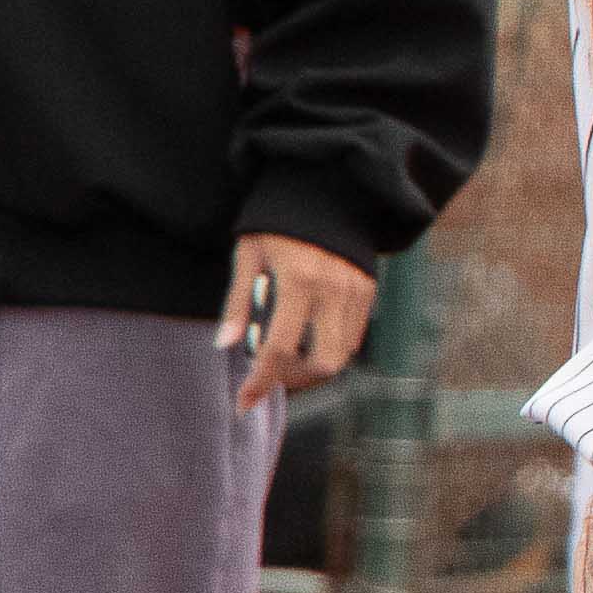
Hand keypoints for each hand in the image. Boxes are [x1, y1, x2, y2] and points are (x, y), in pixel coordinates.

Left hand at [216, 234, 375, 407]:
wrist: (323, 189)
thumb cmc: (275, 222)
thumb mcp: (248, 255)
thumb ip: (238, 303)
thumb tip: (225, 346)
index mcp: (298, 280)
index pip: (279, 349)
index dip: (260, 382)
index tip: (243, 403)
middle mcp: (332, 289)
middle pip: (322, 363)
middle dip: (294, 380)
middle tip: (271, 374)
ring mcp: (355, 290)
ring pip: (342, 355)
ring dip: (312, 368)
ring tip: (289, 358)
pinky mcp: (367, 289)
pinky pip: (353, 336)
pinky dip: (331, 348)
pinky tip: (310, 339)